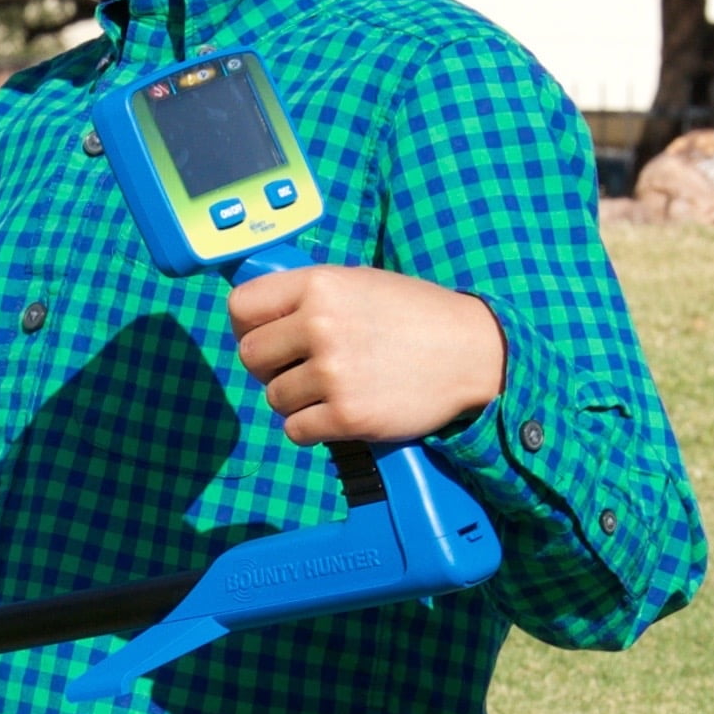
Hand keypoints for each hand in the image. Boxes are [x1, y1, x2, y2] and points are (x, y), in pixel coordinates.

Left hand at [226, 265, 506, 447]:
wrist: (471, 352)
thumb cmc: (415, 316)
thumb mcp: (359, 282)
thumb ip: (309, 295)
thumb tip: (258, 318)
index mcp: (319, 285)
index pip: (242, 308)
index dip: (247, 327)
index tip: (264, 338)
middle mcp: (320, 325)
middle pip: (250, 357)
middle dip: (269, 368)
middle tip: (301, 369)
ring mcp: (333, 373)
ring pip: (273, 398)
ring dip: (295, 400)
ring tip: (332, 389)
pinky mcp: (348, 415)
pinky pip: (296, 430)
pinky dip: (311, 428)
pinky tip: (337, 413)